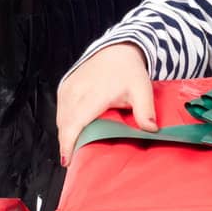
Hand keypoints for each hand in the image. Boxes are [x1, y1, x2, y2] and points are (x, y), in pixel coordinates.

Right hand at [55, 42, 158, 166]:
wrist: (117, 49)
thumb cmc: (129, 70)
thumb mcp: (142, 89)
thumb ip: (145, 111)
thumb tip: (151, 130)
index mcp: (92, 95)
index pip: (74, 124)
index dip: (68, 144)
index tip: (68, 161)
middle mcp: (75, 91)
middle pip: (65, 126)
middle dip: (68, 144)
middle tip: (77, 161)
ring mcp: (67, 88)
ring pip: (61, 119)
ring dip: (66, 134)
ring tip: (76, 149)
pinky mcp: (64, 86)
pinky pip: (60, 111)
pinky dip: (65, 123)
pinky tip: (74, 132)